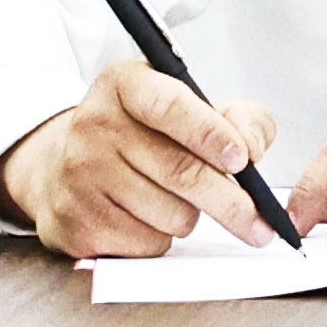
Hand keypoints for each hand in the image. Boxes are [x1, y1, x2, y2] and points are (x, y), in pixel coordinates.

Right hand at [0, 62, 280, 258]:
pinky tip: (148, 220)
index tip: (244, 159)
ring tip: (179, 202)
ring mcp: (80, 175)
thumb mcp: (191, 108)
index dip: (211, 134)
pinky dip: (163, 239)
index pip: (170, 106)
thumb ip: (237, 119)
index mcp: (124, 84)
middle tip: (260, 223)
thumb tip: (253, 149)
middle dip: (231, 202)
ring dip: (191, 218)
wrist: (65, 169)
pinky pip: (147, 243)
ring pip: (170, 213)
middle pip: (179, 171)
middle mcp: (94, 124)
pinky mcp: (76, 222)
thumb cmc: (144, 138)